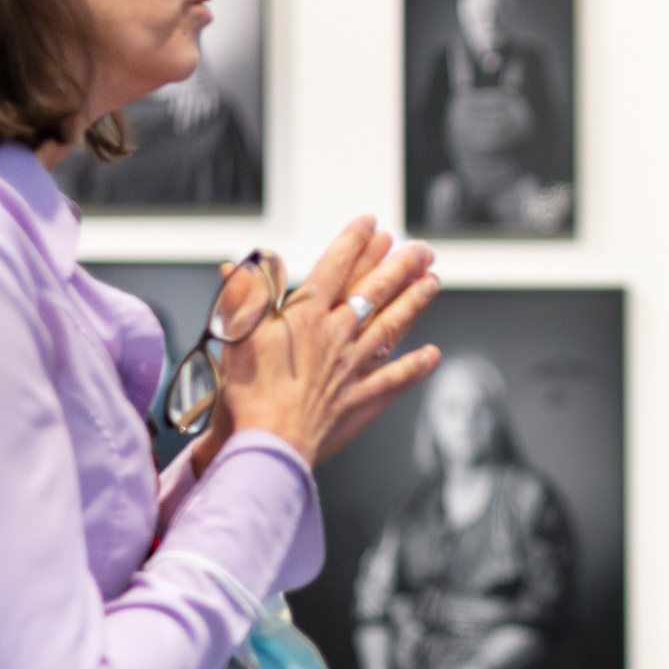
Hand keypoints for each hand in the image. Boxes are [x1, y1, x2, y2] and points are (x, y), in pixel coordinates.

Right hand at [214, 219, 443, 467]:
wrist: (268, 443)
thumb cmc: (248, 394)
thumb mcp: (235, 337)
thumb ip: (244, 297)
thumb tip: (241, 265)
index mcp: (305, 317)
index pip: (335, 269)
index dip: (353, 244)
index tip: (371, 225)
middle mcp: (336, 336)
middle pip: (374, 292)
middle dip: (400, 266)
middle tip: (422, 249)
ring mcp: (354, 367)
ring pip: (392, 326)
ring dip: (414, 303)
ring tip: (433, 282)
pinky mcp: (362, 400)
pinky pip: (395, 378)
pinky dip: (416, 365)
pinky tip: (432, 353)